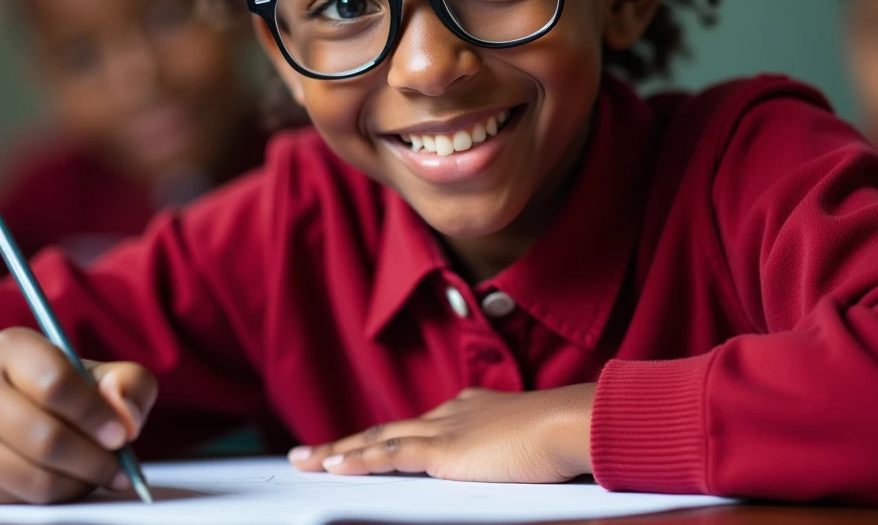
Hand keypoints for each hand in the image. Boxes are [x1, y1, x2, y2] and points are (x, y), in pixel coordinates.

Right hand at [0, 327, 156, 503]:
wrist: (14, 405)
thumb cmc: (67, 387)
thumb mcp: (104, 373)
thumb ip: (129, 384)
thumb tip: (126, 416)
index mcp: (9, 347)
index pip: (54, 384)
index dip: (94, 415)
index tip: (123, 436)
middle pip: (43, 437)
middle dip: (93, 459)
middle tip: (119, 467)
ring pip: (30, 476)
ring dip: (77, 483)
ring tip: (100, 475)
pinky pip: (14, 500)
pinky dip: (53, 497)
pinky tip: (70, 481)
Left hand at [288, 384, 594, 482]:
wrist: (571, 423)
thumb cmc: (565, 435)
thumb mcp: (532, 445)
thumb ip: (513, 454)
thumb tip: (518, 468)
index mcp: (471, 409)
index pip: (417, 426)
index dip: (387, 438)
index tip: (368, 443)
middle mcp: (451, 413)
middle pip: (387, 429)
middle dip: (348, 442)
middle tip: (313, 452)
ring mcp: (444, 429)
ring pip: (378, 440)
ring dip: (338, 452)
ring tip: (306, 462)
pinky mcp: (443, 449)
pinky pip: (389, 456)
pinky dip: (359, 461)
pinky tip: (333, 467)